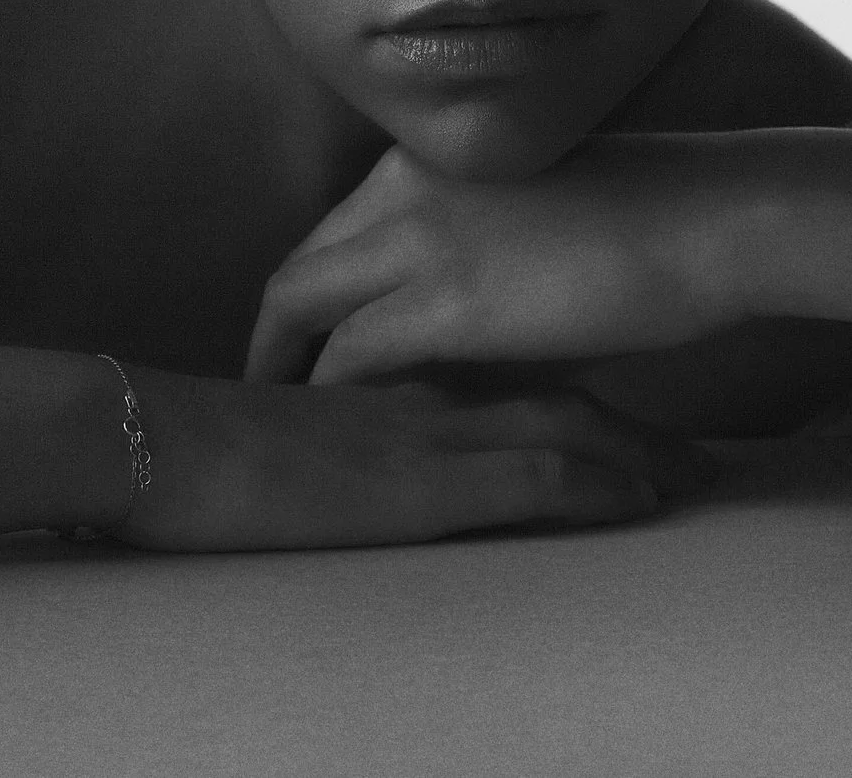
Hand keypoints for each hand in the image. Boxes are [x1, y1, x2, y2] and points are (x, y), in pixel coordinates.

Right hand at [110, 368, 714, 550]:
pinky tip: (645, 501)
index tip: (636, 383)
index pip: (503, 350)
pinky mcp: (421, 482)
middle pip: (553, 379)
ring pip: (562, 419)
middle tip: (698, 438)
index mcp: (387, 361)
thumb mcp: (277, 416)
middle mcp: (423, 385)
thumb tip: (354, 429)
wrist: (151, 441)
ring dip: (638, 449)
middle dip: (632, 411)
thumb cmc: (189, 441)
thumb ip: (329, 409)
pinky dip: (597, 482)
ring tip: (700, 476)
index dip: (576, 366)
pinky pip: (531, 473)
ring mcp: (428, 430)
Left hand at [244, 136, 752, 387]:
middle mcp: (406, 187)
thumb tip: (450, 320)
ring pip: (301, 305)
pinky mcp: (449, 302)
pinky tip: (332, 433)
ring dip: (284, 369)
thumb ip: (477, 255)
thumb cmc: (653, 222)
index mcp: (429, 160)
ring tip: (283, 426)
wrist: (716, 218)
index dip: (312, 295)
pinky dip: (329, 395)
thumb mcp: (534, 219)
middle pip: (297, 268)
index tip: (302, 344)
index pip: (334, 233)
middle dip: (271, 337)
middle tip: (268, 393)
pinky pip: (352, 354)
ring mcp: (421, 239)